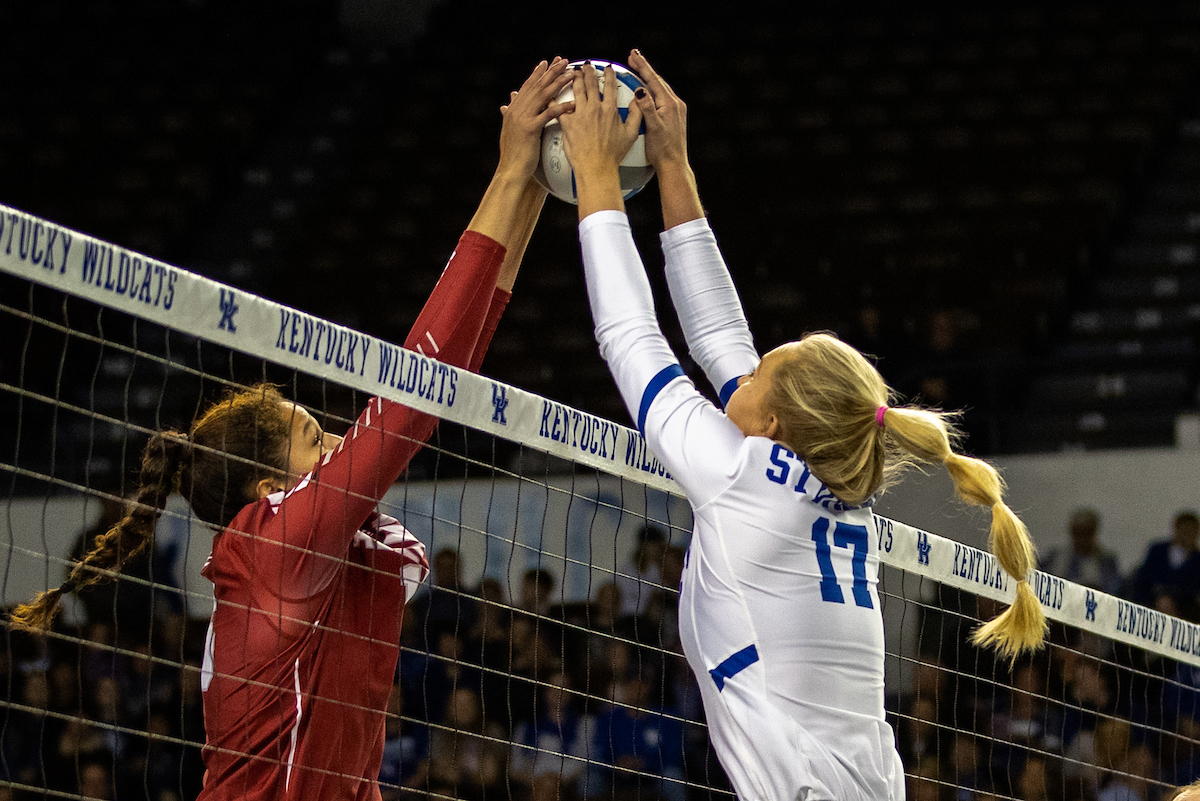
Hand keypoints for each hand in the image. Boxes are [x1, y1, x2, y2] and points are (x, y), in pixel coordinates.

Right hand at [496, 57, 573, 181]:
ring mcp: (523, 118)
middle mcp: (517, 110)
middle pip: (537, 86)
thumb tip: (506, 104)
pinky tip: (572, 102)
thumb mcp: (510, 131)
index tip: (548, 63)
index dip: (538, 73)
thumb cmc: (514, 155)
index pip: (528, 86)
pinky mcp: (530, 129)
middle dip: (551, 72)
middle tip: (563, 61)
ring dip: (558, 83)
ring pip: (543, 96)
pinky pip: (548, 114)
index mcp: (513, 110)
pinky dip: (560, 107)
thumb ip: (510, 115)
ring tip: (570, 74)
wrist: (510, 170)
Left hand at [557, 62, 644, 182]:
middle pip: (590, 83)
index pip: (610, 86)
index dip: (608, 74)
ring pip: (576, 90)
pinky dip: (554, 98)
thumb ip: (636, 115)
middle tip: (586, 65)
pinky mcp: (567, 123)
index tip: (607, 68)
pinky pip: (558, 107)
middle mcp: (594, 108)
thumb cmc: (612, 155)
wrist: (596, 167)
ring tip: (572, 72)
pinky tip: (551, 92)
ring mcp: (580, 114)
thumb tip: (639, 101)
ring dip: (574, 78)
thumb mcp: (631, 134)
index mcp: (610, 110)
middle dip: (588, 71)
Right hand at [628, 49, 687, 169]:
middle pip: (657, 81)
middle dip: (644, 68)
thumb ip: (646, 108)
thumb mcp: (652, 128)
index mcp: (669, 104)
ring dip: (648, 78)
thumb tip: (640, 90)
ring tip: (637, 69)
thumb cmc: (661, 150)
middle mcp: (675, 105)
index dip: (642, 66)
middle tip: (632, 56)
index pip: (653, 80)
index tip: (632, 54)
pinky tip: (645, 90)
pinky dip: (652, 90)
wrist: (674, 165)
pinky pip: (661, 98)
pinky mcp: (674, 117)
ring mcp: (676, 111)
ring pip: (660, 88)